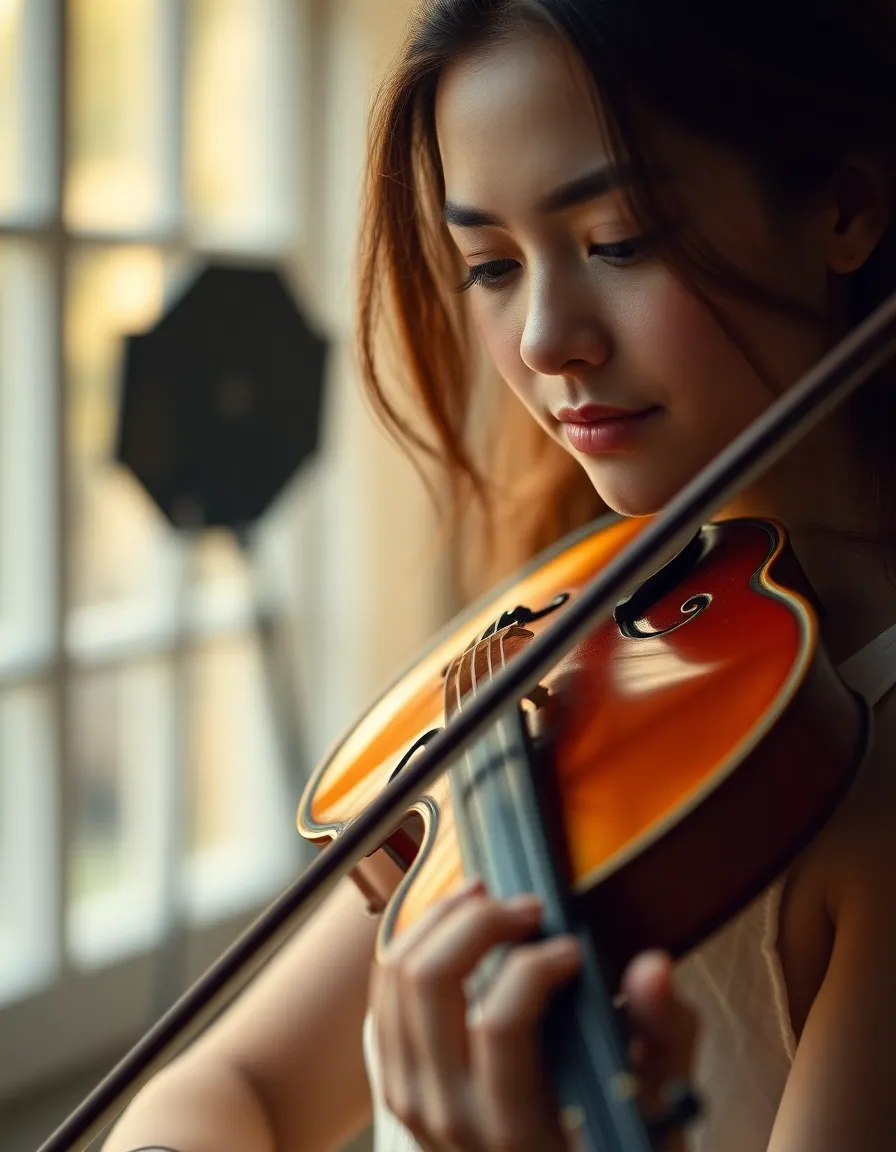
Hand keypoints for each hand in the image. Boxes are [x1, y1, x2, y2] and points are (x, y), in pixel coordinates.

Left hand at [370, 877, 699, 1151]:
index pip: (499, 1023)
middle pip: (430, 979)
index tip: (574, 950)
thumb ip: (661, 1034)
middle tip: (529, 910)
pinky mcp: (395, 1076)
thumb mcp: (654, 1102)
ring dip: (444, 919)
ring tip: (491, 902)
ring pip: (398, 973)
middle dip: (480, 921)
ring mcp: (412, 1096)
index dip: (537, 965)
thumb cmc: (603, 1143)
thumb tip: (651, 968)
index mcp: (512, 1127)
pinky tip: (456, 924)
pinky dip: (416, 941)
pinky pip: (382, 989)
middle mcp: (448, 1113)